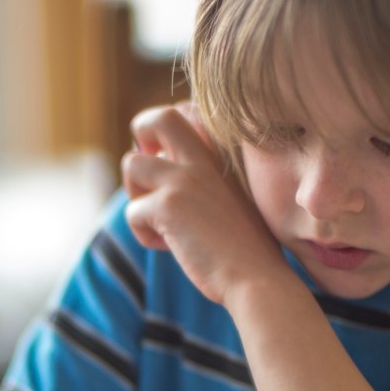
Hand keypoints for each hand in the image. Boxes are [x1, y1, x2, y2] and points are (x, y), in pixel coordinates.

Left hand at [121, 104, 286, 304]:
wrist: (258, 279)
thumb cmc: (249, 248)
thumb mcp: (236, 197)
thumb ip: (207, 177)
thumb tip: (162, 164)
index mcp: (224, 152)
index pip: (186, 111)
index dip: (167, 132)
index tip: (170, 160)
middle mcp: (205, 157)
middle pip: (158, 118)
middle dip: (140, 136)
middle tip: (147, 172)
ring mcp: (185, 178)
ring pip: (131, 164)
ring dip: (136, 195)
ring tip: (161, 221)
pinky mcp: (167, 205)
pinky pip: (133, 212)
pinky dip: (144, 235)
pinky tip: (171, 248)